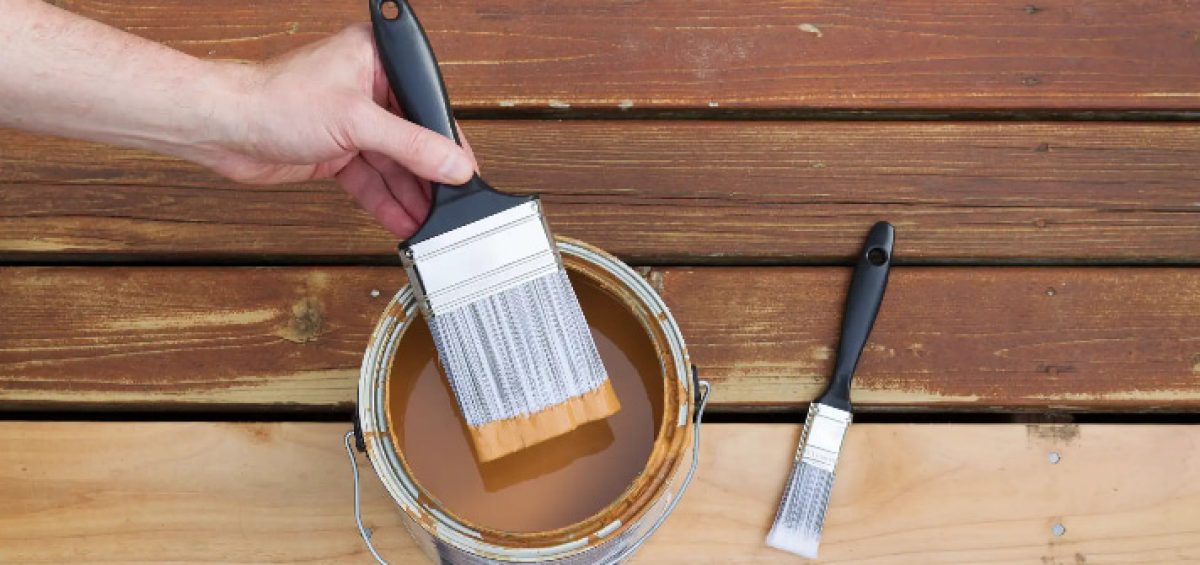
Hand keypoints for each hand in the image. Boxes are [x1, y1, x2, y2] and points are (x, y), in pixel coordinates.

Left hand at [196, 23, 476, 237]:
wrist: (222, 127)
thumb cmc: (273, 99)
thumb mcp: (356, 122)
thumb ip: (411, 146)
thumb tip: (452, 164)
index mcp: (377, 60)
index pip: (428, 105)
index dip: (447, 143)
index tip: (463, 174)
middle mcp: (368, 88)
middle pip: (413, 139)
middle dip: (428, 177)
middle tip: (449, 207)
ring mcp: (352, 122)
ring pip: (392, 164)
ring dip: (409, 195)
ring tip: (429, 223)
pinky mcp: (337, 150)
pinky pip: (371, 179)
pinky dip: (386, 201)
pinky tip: (403, 220)